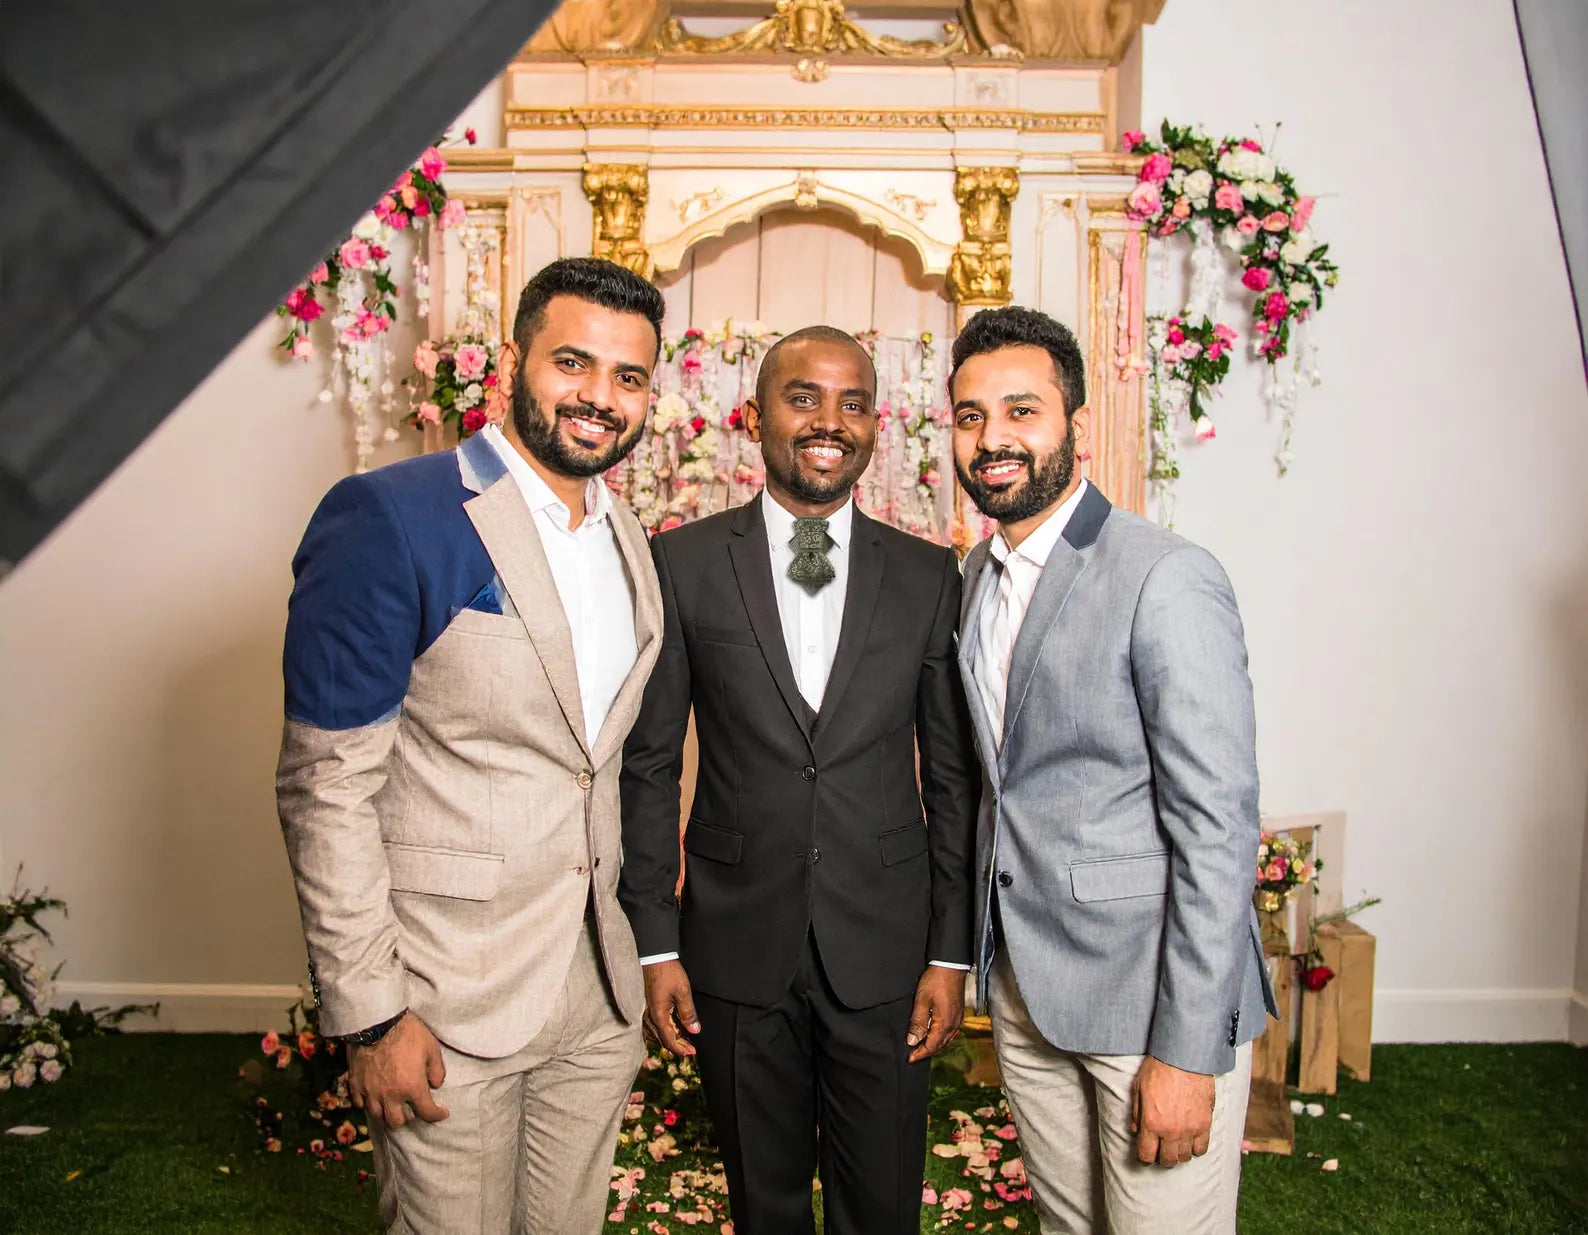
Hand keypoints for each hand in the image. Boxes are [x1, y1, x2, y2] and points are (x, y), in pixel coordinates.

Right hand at [347, 1012, 448, 1127]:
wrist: (377, 1021)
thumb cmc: (408, 1032)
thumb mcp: (431, 1047)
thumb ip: (437, 1070)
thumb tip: (436, 1085)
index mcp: (412, 1087)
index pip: (426, 1112)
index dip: (436, 1115)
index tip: (442, 1112)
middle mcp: (391, 1095)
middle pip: (397, 1122)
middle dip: (407, 1117)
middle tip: (412, 1107)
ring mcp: (371, 1091)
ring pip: (378, 1115)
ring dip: (387, 1112)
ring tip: (392, 1104)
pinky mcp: (355, 1084)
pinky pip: (359, 1104)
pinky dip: (367, 1103)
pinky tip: (373, 1096)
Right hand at [643, 959, 699, 1057]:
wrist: (655, 956)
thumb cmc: (668, 972)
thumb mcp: (683, 992)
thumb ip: (688, 1013)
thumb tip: (694, 1030)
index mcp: (658, 1015)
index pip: (669, 1039)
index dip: (681, 1048)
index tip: (692, 1053)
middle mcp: (650, 1016)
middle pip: (661, 1039)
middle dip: (676, 1046)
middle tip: (690, 1049)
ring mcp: (647, 1011)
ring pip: (656, 1033)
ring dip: (669, 1039)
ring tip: (682, 1041)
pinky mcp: (647, 1005)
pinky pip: (653, 1025)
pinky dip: (663, 1031)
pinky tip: (671, 1028)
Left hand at [906, 965, 966, 1063]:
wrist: (951, 965)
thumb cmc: (936, 980)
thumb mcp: (921, 1000)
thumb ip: (917, 1022)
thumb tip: (912, 1041)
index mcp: (944, 1024)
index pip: (931, 1046)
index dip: (920, 1054)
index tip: (909, 1059)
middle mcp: (954, 1025)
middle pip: (940, 1045)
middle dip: (926, 1052)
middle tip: (913, 1055)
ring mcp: (958, 1019)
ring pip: (945, 1040)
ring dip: (934, 1046)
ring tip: (921, 1047)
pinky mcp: (958, 1013)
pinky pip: (950, 1032)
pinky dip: (941, 1038)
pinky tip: (934, 1035)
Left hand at [1131, 1055, 1214, 1166]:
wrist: (1184, 1057)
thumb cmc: (1159, 1069)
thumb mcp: (1138, 1089)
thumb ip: (1136, 1114)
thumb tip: (1136, 1131)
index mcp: (1151, 1123)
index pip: (1146, 1156)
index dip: (1144, 1158)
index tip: (1146, 1153)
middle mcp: (1170, 1131)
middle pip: (1167, 1160)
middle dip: (1162, 1157)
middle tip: (1161, 1149)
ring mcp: (1189, 1130)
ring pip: (1184, 1157)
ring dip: (1179, 1153)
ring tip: (1176, 1144)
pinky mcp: (1205, 1124)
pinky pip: (1202, 1148)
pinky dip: (1196, 1148)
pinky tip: (1191, 1140)